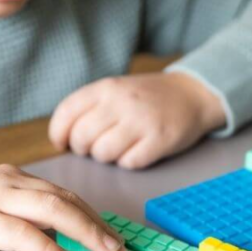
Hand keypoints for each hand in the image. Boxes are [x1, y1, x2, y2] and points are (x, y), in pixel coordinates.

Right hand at [0, 164, 128, 250]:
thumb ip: (19, 218)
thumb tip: (56, 238)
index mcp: (8, 179)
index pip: (61, 194)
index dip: (91, 215)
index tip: (112, 236)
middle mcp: (4, 184)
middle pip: (64, 199)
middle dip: (97, 224)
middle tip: (121, 247)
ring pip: (50, 210)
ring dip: (85, 232)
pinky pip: (20, 234)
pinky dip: (47, 248)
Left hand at [49, 72, 225, 169]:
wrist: (192, 94)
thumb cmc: (147, 98)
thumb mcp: (116, 90)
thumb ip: (89, 107)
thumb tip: (63, 136)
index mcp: (106, 87)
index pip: (66, 113)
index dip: (59, 133)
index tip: (63, 143)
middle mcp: (121, 102)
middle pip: (82, 138)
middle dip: (83, 149)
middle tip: (94, 147)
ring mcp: (141, 121)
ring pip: (103, 153)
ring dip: (106, 157)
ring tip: (118, 148)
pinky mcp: (159, 140)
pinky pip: (129, 163)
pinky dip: (128, 163)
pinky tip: (136, 152)